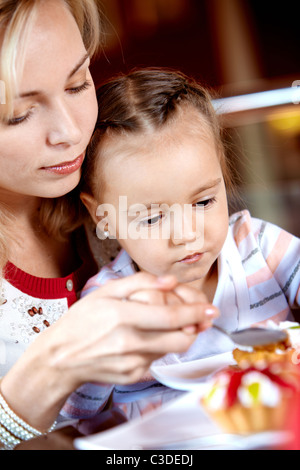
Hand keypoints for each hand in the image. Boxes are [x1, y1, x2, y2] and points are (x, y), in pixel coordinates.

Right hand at [0, 272, 217, 430]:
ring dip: (181, 336)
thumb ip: (139, 282)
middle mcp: (129, 343)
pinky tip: (147, 339)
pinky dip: (160, 348)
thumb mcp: (104, 292)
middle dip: (197, 328)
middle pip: (180, 339)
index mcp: (122, 317)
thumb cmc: (81, 321)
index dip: (196, 312)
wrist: (60, 358)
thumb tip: (170, 281)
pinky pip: (157, 361)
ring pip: (172, 351)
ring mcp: (132, 364)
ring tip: (174, 325)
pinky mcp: (133, 377)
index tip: (211, 308)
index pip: (171, 317)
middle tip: (201, 317)